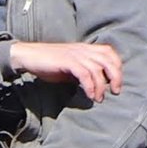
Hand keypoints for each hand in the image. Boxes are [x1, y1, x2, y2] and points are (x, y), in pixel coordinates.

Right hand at [9, 40, 123, 101]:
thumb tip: (94, 85)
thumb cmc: (48, 63)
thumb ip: (83, 73)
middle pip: (108, 60)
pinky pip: (84, 74)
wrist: (29, 56)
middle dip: (116, 77)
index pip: (109, 53)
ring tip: (99, 99)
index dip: (117, 67)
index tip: (116, 82)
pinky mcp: (68, 62)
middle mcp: (84, 50)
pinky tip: (90, 96)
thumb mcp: (70, 67)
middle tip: (116, 92)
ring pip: (97, 69)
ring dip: (101, 86)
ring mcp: (76, 55)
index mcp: (86, 48)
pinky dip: (90, 86)